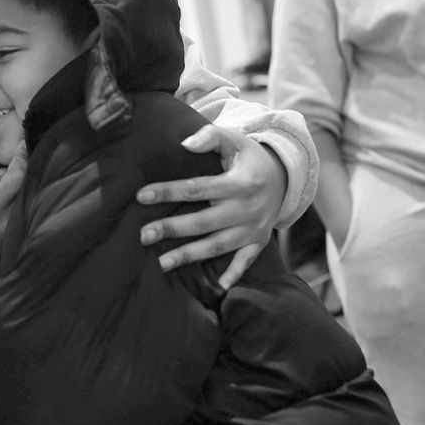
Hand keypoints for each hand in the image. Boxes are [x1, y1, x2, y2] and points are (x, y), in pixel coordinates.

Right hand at [0, 143, 27, 285]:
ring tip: (30, 172)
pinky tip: (27, 192)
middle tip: (33, 153)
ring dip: (34, 185)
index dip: (23, 158)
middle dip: (32, 169)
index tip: (26, 143)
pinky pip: (31, 214)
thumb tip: (12, 172)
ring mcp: (17, 232)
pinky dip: (31, 200)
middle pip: (31, 189)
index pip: (16, 178)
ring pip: (34, 202)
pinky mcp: (21, 239)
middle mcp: (8, 220)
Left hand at [137, 126, 285, 287]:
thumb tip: (184, 144)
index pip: (197, 188)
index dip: (168, 191)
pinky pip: (246, 261)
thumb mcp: (235, 139)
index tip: (140, 196)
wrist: (284, 177)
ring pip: (218, 246)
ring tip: (161, 263)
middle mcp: (247, 208)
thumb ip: (210, 136)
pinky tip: (219, 288)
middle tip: (143, 235)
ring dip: (190, 255)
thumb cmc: (248, 157)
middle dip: (172, 229)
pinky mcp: (259, 241)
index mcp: (240, 182)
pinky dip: (235, 274)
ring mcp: (254, 228)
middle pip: (204, 222)